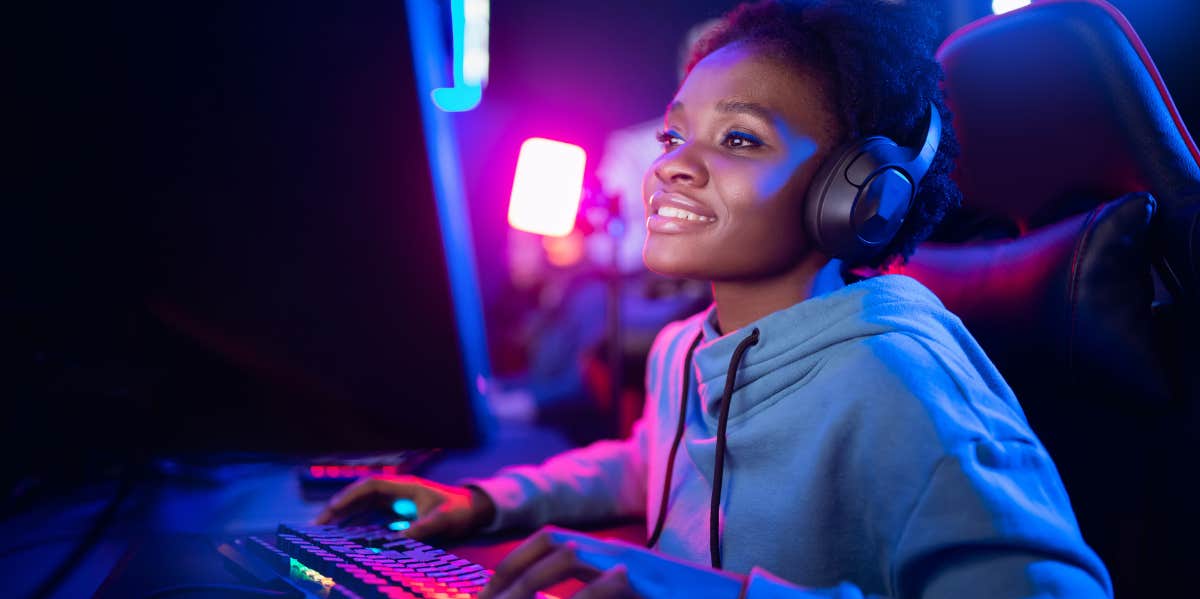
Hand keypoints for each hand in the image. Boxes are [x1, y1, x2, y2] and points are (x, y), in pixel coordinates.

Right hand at [313, 475, 495, 540]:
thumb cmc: (459, 510)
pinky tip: (343, 537)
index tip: (334, 508)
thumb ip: (423, 528)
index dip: (350, 495)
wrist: (473, 510)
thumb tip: (400, 539)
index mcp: (404, 486)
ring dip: (343, 517)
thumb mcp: (443, 519)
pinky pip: (370, 518)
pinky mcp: (397, 516)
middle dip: (339, 508)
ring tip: (323, 532)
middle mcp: (396, 493)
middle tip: (318, 524)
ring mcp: (395, 504)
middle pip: (360, 496)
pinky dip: (355, 526)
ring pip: (362, 507)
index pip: (370, 486)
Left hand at [478, 526, 745, 598]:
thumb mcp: (627, 597)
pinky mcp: (639, 581)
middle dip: (513, 565)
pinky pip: (595, 586)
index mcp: (609, 555)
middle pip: (550, 540)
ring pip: (566, 555)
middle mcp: (614, 551)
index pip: (551, 541)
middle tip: (487, 594)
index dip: (515, 560)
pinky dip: (573, 595)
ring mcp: (628, 564)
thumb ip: (595, 597)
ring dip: (531, 576)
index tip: (490, 588)